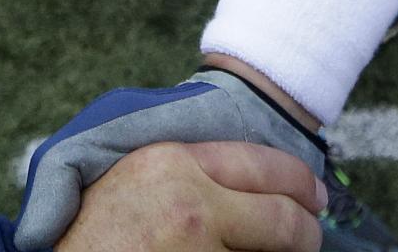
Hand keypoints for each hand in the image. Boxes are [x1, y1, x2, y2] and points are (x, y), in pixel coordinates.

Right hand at [57, 143, 320, 251]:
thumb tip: (238, 169)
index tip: (312, 195)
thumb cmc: (85, 231)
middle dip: (305, 230)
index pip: (263, 166)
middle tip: (311, 235)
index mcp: (172, 162)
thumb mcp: (127, 173)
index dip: (298, 182)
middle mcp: (192, 206)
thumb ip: (177, 163)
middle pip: (283, 219)